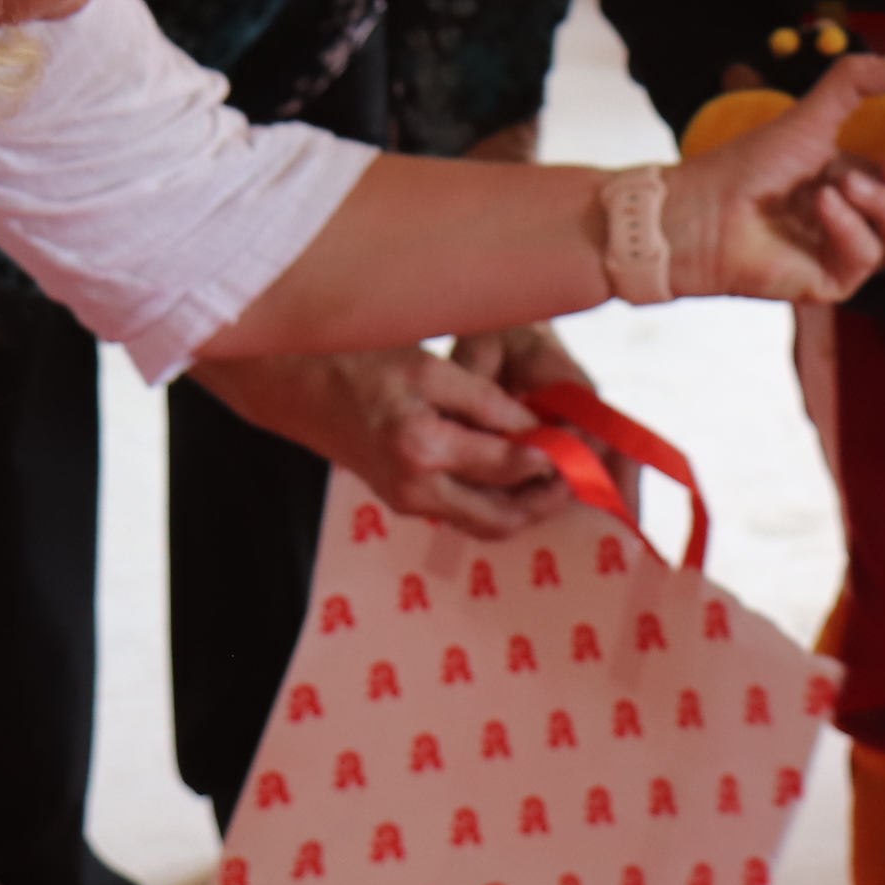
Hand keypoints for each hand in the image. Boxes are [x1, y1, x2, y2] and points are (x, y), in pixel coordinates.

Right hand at [190, 343, 570, 535]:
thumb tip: (535, 428)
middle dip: (548, 498)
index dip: (557, 454)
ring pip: (484, 523)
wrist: (297, 385)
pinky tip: (518, 473)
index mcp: (422, 447)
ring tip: (559, 475)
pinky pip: (461, 512)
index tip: (587, 442)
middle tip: (582, 471)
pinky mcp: (402, 500)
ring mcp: (406, 500)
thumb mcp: (429, 367)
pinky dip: (494, 501)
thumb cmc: (362, 362)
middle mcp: (415, 486)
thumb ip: (484, 400)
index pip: (511, 463)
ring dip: (524, 506)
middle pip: (503, 516)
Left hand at [662, 51, 884, 297]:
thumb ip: (856, 83)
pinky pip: (868, 257)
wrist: (702, 210)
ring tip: (844, 183)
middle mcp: (859, 221)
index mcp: (859, 185)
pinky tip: (821, 205)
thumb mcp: (810, 116)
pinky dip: (849, 226)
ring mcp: (847, 254)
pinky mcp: (834, 282)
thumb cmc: (749, 166)